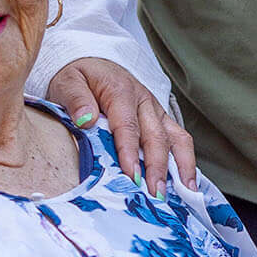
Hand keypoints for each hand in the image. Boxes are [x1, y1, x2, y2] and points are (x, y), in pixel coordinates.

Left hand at [47, 57, 195, 195]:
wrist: (91, 62)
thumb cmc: (78, 76)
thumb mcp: (68, 82)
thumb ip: (76, 99)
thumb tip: (86, 120)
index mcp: (121, 91)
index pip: (128, 126)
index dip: (130, 153)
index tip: (132, 176)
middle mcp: (144, 100)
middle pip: (156, 137)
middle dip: (157, 168)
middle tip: (155, 194)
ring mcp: (155, 110)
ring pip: (175, 138)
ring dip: (181, 166)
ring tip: (185, 192)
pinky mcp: (160, 118)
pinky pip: (178, 138)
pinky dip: (186, 161)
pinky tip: (188, 183)